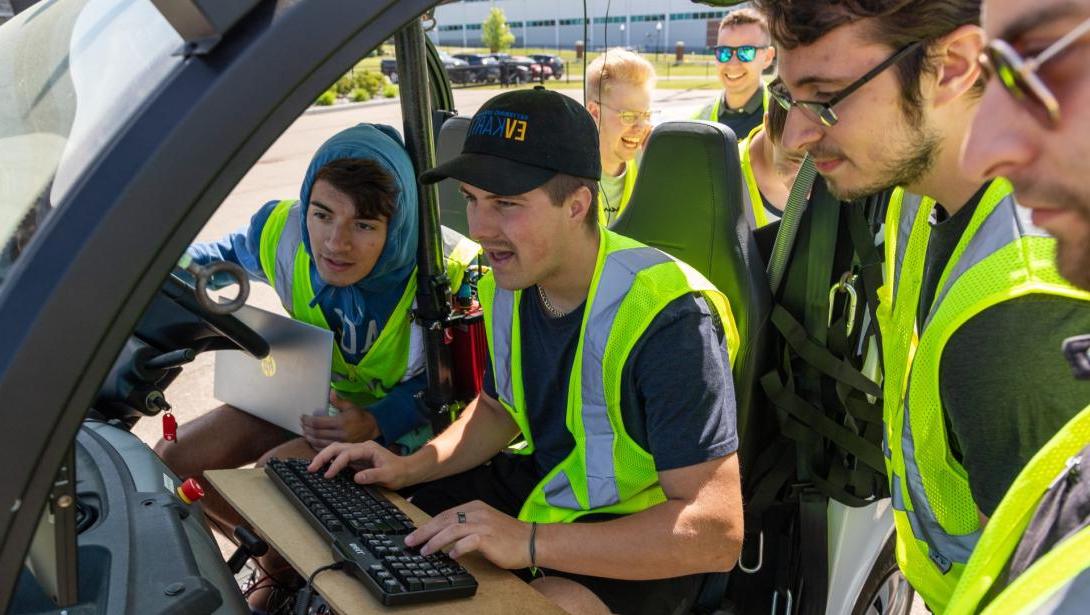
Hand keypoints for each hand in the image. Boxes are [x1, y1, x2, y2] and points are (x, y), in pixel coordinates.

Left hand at [299, 391, 379, 449]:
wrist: (372, 429)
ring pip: (319, 442)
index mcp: (340, 422)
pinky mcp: (341, 449)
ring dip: (309, 438)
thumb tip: (331, 392)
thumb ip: (338, 401)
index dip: (308, 420)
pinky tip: (312, 441)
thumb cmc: (360, 416)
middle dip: (307, 429)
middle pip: (316, 433)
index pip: (318, 422)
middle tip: (302, 425)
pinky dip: (316, 445)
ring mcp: (340, 443)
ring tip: (305, 433)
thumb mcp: (350, 406)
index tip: (302, 417)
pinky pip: (325, 449)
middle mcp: (339, 433)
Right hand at [307, 440, 412, 489]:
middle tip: (311, 468)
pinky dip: (330, 461)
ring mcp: (359, 452)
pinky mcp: (357, 459)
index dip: (336, 464)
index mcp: (368, 449)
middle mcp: (361, 447)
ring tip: (313, 468)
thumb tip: (356, 477)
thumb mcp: (388, 476)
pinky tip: (323, 468)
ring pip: (337, 450)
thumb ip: (373, 475)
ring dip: (324, 457)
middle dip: (323, 456)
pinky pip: (340, 457)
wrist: (407, 470)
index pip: (347, 454)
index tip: (328, 476)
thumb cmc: (399, 472)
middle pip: (337, 447)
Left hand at [404, 500, 533, 569]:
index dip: (428, 525)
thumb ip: (467, 526)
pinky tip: (451, 556)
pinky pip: (468, 541)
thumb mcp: (485, 524)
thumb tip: (444, 537)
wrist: (532, 541)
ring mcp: (483, 524)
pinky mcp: (489, 537)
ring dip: (435, 541)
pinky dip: (457, 548)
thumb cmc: (509, 536)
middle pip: (444, 520)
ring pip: (452, 529)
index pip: (445, 514)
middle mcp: (477, 512)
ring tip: (424, 551)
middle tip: (410, 541)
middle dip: (424, 531)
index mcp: (475, 507)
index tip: (415, 534)